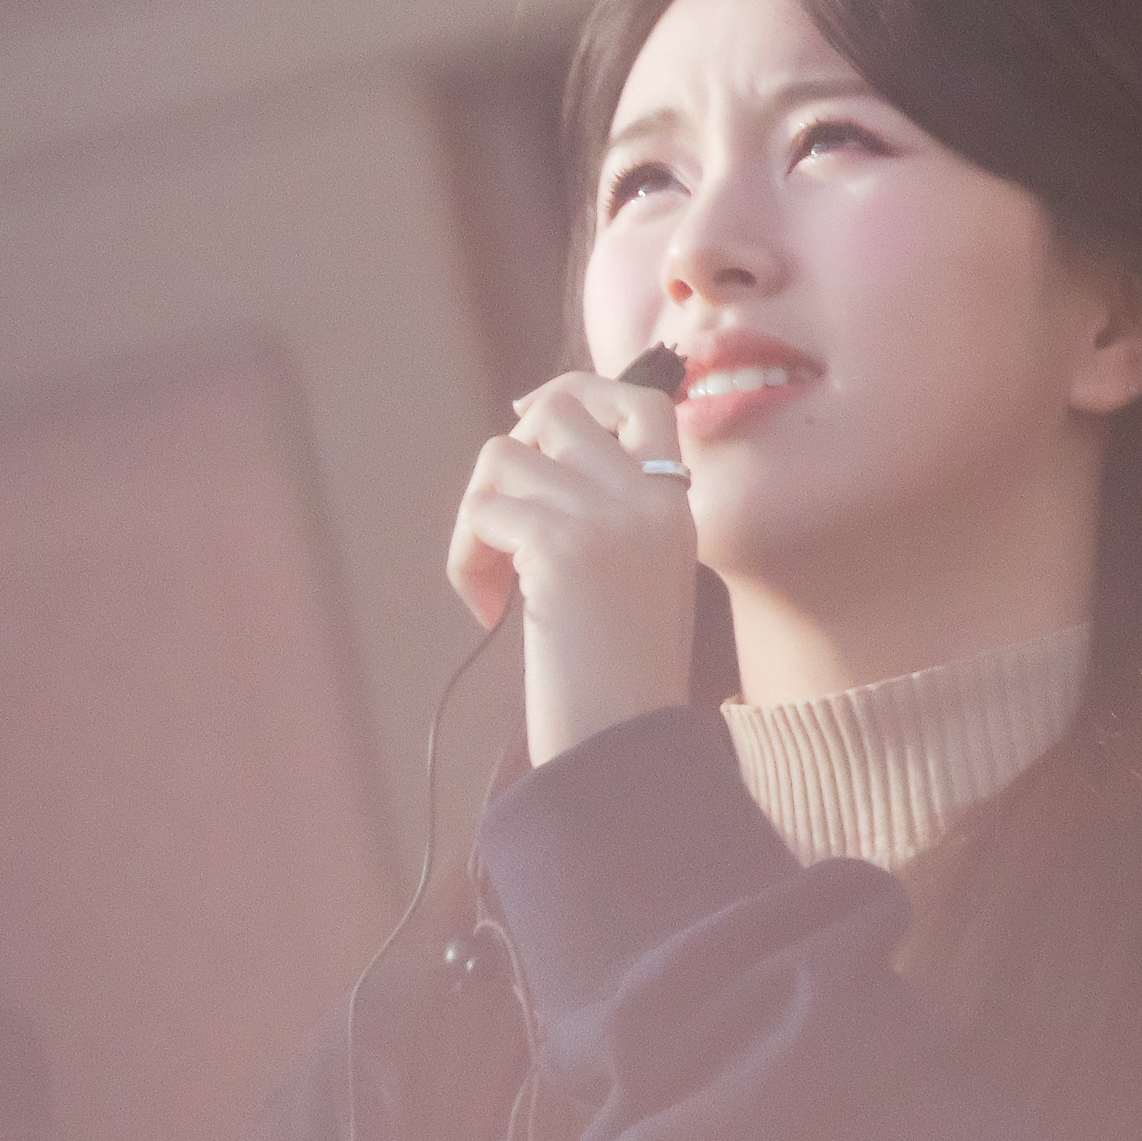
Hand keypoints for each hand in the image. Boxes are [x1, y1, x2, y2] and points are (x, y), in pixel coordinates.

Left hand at [446, 370, 696, 765]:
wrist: (621, 747)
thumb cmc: (616, 684)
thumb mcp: (630, 581)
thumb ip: (602, 514)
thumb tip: (527, 441)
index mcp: (676, 508)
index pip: (643, 400)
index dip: (577, 393)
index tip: (526, 413)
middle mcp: (650, 501)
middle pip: (557, 413)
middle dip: (508, 459)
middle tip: (499, 530)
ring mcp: (608, 517)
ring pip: (504, 457)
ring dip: (477, 516)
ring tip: (491, 584)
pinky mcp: (560, 544)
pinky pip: (482, 512)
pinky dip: (465, 558)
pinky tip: (485, 609)